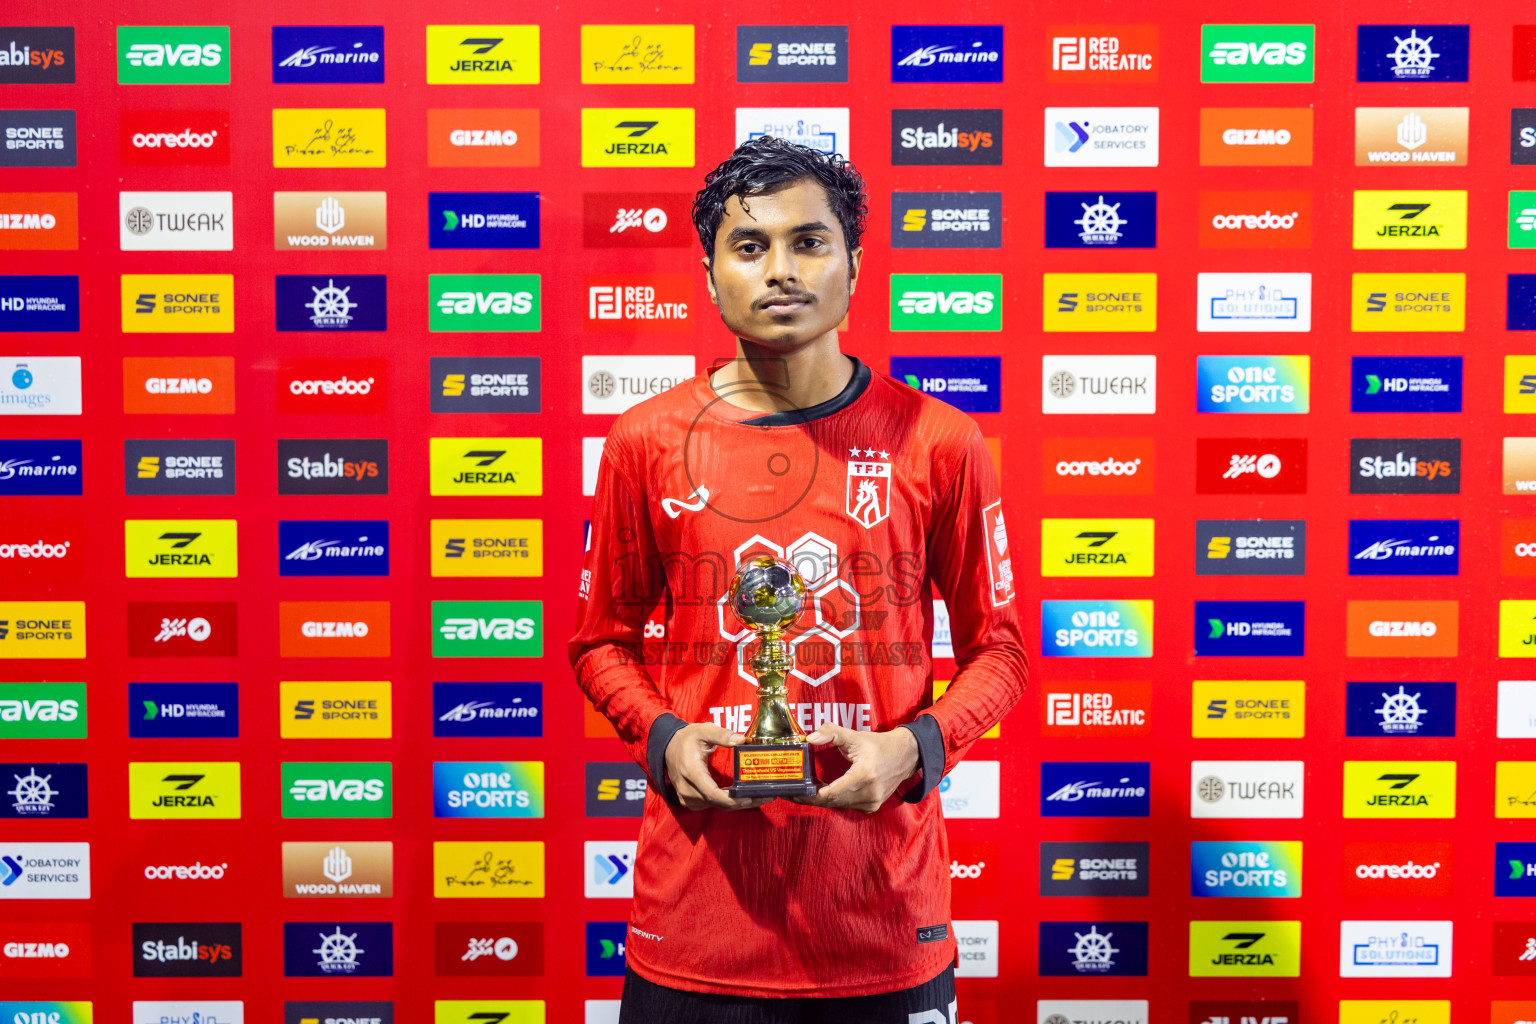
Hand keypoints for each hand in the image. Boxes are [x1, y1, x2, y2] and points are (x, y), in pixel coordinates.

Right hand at [663, 723, 774, 811]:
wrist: (667, 747)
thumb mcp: (703, 730)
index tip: (750, 798)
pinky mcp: (689, 801)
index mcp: (692, 772)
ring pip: (716, 806)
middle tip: (763, 797)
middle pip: (718, 803)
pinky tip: (740, 797)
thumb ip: (721, 735)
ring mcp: (687, 798)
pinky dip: (726, 803)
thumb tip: (741, 740)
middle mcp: (687, 789)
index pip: (713, 794)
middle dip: (742, 802)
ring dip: (736, 804)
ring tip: (756, 796)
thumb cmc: (686, 738)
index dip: (732, 799)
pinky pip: (710, 805)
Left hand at [790, 724, 919, 813]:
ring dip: (819, 799)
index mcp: (865, 774)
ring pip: (838, 804)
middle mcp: (869, 792)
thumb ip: (831, 733)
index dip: (811, 793)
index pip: (833, 791)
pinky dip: (832, 799)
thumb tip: (809, 738)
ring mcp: (871, 802)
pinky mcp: (871, 806)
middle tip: (790, 791)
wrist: (905, 756)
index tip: (794, 790)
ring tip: (800, 791)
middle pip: (832, 800)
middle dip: (809, 797)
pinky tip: (819, 792)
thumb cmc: (878, 745)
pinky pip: (846, 805)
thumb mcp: (855, 736)